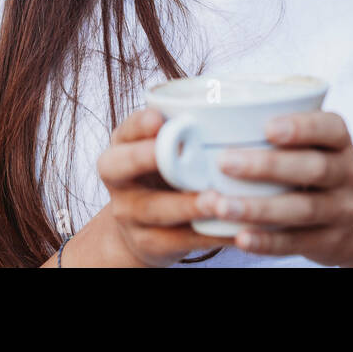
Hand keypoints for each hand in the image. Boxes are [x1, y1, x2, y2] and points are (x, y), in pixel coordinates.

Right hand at [90, 106, 236, 266]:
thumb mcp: (161, 148)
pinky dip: (207, 235)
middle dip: (146, 159)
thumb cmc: (163, 173)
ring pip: (154, 209)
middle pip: (122, 167)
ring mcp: (129, 215)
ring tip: (217, 201)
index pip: (125, 131)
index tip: (158, 119)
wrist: (142, 227)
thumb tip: (225, 108)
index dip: (139, 125)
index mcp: (121, 147)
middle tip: (179, 153)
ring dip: (187, 205)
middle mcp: (118, 180)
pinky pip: (179, 241)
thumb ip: (179, 130)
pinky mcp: (149, 243)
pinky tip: (234, 230)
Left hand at [192, 110, 352, 266]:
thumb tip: (204, 117)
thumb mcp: (318, 145)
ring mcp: (340, 210)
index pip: (330, 129)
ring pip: (302, 209)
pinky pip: (297, 242)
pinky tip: (241, 238)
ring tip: (221, 205)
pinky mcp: (328, 241)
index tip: (268, 127)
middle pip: (313, 168)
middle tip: (224, 162)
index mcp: (339, 142)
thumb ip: (280, 131)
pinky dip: (268, 242)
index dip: (301, 127)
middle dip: (267, 165)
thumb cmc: (322, 168)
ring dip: (259, 208)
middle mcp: (346, 174)